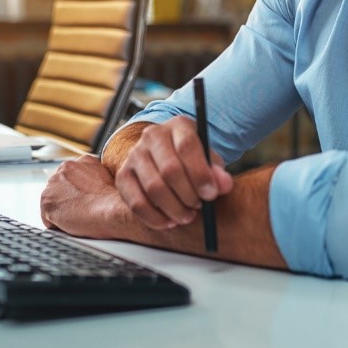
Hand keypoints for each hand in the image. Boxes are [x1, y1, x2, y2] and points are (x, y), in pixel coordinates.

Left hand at [40, 155, 126, 237]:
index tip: (86, 201)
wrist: (113, 210)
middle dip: (68, 200)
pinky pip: (48, 219)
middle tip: (83, 210)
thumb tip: (92, 189)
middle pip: (60, 189)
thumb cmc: (116, 201)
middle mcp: (65, 168)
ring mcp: (54, 184)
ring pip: (53, 203)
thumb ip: (96, 178)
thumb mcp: (110, 180)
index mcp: (83, 161)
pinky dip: (58, 225)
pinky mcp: (47, 201)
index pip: (72, 178)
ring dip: (63, 212)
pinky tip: (73, 224)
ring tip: (80, 218)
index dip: (78, 193)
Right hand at [115, 116, 232, 229]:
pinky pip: (135, 203)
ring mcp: (134, 154)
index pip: (187, 147)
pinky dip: (154, 218)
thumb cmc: (193, 159)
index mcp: (178, 125)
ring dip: (174, 208)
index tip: (211, 194)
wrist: (169, 156)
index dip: (200, 174)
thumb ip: (218, 172)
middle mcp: (152, 136)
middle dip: (188, 194)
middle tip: (199, 207)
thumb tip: (224, 184)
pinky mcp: (123, 175)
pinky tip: (169, 222)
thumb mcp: (209, 160)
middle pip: (170, 169)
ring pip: (153, 188)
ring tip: (187, 215)